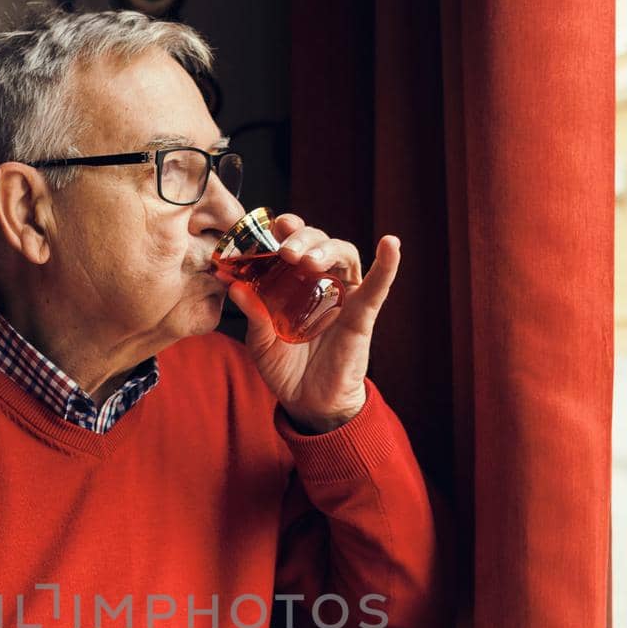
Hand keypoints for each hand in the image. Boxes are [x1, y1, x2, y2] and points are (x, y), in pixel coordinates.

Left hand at [227, 215, 400, 432]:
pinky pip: (377, 287)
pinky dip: (387, 265)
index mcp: (296, 281)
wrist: (307, 402)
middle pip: (319, 243)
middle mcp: (322, 282)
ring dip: (326, 248)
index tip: (274, 225)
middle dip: (303, 238)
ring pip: (343, 255)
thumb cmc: (285, 367)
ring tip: (307, 259)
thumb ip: (253, 315)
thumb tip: (235, 287)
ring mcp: (344, 296)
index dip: (288, 229)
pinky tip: (391, 244)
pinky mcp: (362, 315)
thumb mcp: (261, 342)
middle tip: (286, 250)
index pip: (296, 244)